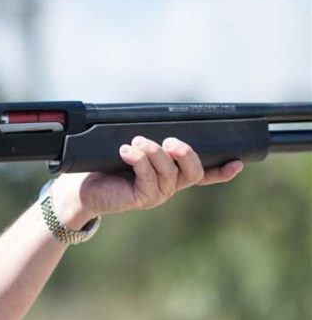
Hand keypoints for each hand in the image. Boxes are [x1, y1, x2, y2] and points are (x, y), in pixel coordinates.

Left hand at [50, 136, 243, 228]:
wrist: (81, 187)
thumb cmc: (106, 165)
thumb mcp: (131, 149)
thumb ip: (147, 139)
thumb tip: (155, 121)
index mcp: (171, 173)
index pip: (204, 174)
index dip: (222, 171)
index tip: (237, 162)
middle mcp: (169, 186)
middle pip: (193, 171)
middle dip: (185, 153)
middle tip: (168, 141)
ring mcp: (157, 194)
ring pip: (169, 172)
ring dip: (153, 152)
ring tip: (135, 142)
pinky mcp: (141, 198)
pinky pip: (148, 177)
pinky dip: (138, 160)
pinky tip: (126, 151)